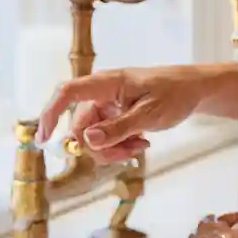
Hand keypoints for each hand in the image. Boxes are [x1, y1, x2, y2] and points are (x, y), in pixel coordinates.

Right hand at [36, 65, 220, 161]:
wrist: (194, 90)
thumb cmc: (175, 94)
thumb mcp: (150, 114)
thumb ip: (119, 128)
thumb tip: (88, 140)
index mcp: (107, 83)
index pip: (67, 93)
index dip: (50, 114)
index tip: (43, 140)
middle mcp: (101, 93)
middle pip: (80, 127)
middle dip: (100, 147)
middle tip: (130, 154)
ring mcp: (107, 105)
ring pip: (93, 137)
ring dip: (113, 149)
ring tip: (140, 146)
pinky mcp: (114, 116)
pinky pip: (105, 137)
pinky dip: (119, 146)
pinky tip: (141, 143)